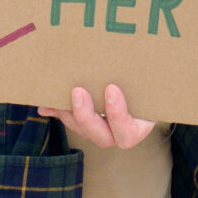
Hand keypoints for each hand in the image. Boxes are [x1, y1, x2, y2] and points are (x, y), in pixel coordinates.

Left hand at [39, 83, 154, 149]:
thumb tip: (144, 60)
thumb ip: (153, 75)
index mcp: (139, 127)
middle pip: (101, 137)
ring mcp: (100, 129)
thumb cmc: (151, 81)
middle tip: (78, 91)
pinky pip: (69, 119)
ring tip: (57, 96)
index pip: (128, 133)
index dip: (117, 115)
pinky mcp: (85, 120)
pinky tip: (43, 105)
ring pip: (82, 130)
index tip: (111, 88)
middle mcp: (118, 133)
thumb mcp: (150, 80)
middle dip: (86, 116)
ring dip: (68, 114)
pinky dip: (55, 111)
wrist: (144, 82)